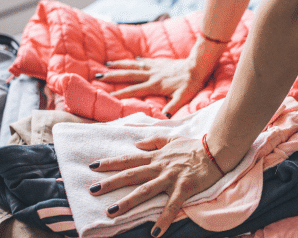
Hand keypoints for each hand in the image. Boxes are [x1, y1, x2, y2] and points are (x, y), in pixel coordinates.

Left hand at [87, 135, 223, 237]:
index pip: (129, 159)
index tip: (93, 167)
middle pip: (131, 175)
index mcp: (156, 157)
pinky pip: (172, 205)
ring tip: (111, 212)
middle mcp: (160, 167)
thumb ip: (154, 141)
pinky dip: (163, 219)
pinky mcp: (184, 187)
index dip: (110, 163)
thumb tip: (137, 143)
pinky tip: (155, 232)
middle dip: (110, 183)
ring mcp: (171, 177)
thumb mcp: (172, 139)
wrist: (217, 150)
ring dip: (127, 202)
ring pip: (145, 190)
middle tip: (92, 191)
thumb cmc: (195, 146)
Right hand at [97, 57, 212, 116]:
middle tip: (98, 76)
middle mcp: (152, 75)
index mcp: (155, 85)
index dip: (120, 93)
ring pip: (134, 65)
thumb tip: (163, 118)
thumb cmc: (191, 83)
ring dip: (120, 64)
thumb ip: (172, 107)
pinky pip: (146, 60)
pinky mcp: (161, 62)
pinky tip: (133, 58)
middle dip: (113, 76)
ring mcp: (155, 67)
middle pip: (128, 75)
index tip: (107, 95)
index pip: (134, 90)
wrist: (198, 65)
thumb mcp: (183, 98)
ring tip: (107, 63)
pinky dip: (137, 60)